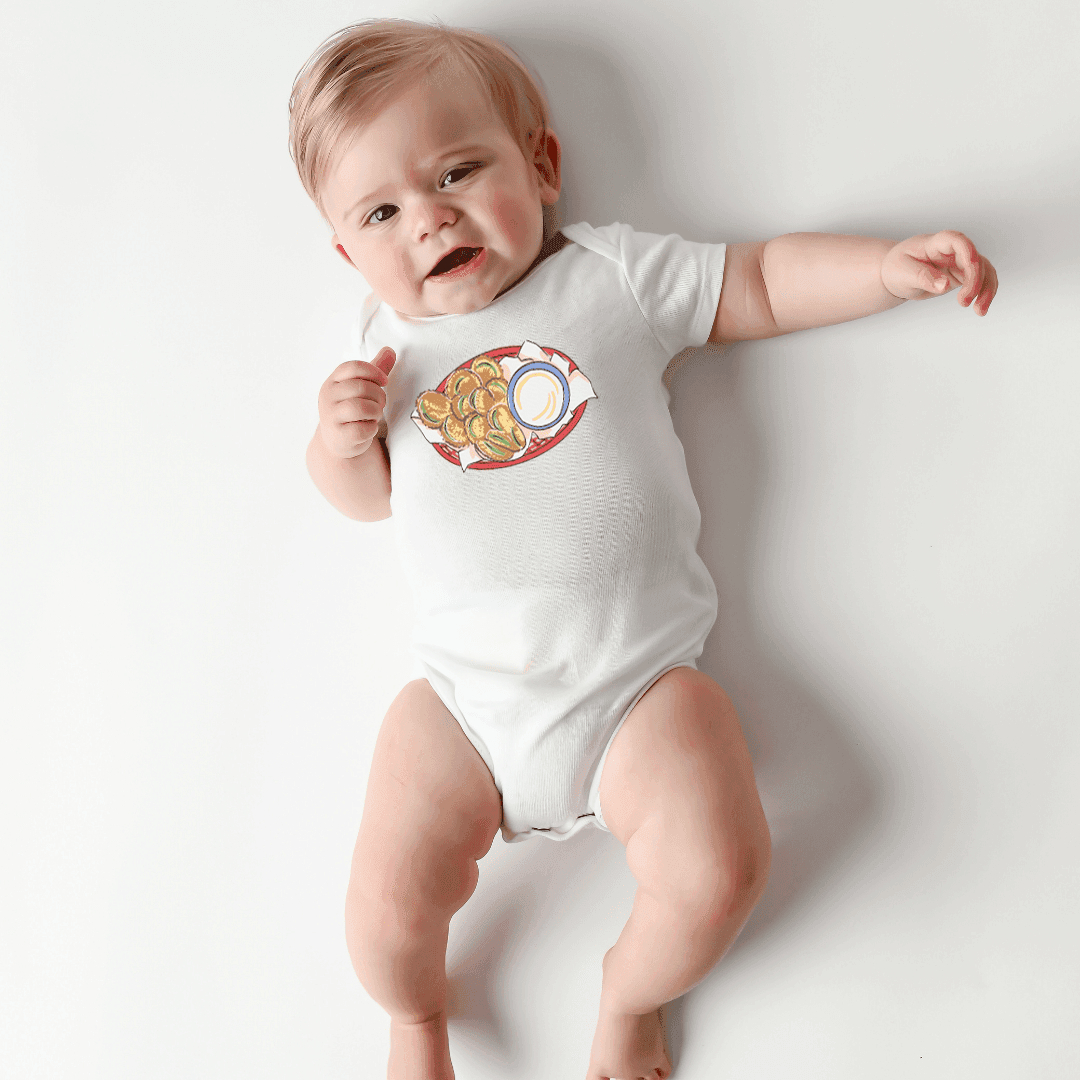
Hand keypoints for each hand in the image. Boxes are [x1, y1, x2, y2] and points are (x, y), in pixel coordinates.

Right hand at [317, 346, 396, 457]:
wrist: (339, 440)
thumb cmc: (352, 409)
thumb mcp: (362, 387)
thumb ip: (375, 369)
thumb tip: (390, 350)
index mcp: (333, 381)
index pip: (353, 367)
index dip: (374, 372)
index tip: (384, 382)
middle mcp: (328, 396)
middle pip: (361, 387)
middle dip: (378, 395)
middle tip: (380, 403)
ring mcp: (330, 416)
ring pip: (361, 407)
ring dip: (375, 411)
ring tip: (374, 415)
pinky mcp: (338, 436)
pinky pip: (362, 429)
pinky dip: (371, 429)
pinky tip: (368, 428)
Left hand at [881, 231, 997, 314]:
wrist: (895, 274)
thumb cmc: (897, 268)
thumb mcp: (903, 272)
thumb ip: (923, 277)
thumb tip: (945, 286)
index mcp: (935, 243)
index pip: (957, 241)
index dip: (969, 253)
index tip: (972, 269)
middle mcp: (952, 250)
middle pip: (974, 259)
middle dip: (975, 281)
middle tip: (963, 303)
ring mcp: (959, 262)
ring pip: (984, 270)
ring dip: (987, 289)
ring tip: (979, 311)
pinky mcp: (962, 275)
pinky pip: (981, 281)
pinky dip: (984, 293)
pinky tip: (980, 308)